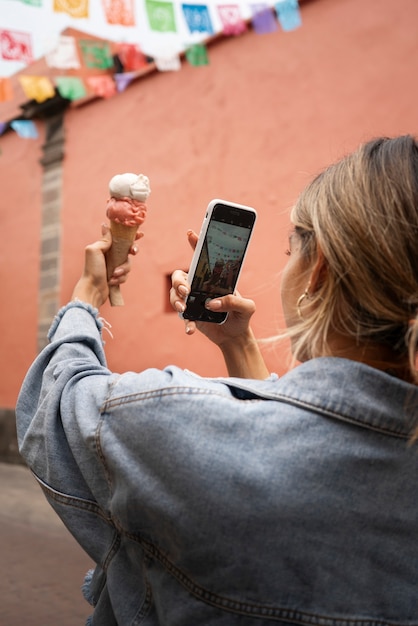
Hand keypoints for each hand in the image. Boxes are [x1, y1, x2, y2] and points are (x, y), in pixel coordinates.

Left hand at [72, 224, 139, 308]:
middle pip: (129, 249)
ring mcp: (115, 266)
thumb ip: (103, 240)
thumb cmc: (92, 269)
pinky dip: (120, 278)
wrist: (93, 289)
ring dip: (123, 269)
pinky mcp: (118, 276)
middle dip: (133, 250)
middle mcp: (111, 255)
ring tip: (114, 274)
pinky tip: (111, 281)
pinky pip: (126, 275)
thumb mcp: (94, 251)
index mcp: (106, 247)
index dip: (131, 235)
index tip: (140, 234)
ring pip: (129, 264)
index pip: (120, 237)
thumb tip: (106, 226)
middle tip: (133, 252)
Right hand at [171, 230, 268, 378]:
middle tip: (185, 291)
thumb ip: (234, 301)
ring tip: (184, 310)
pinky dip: (185, 322)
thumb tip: (212, 303)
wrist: (235, 336)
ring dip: (176, 300)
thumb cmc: (242, 316)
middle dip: (178, 281)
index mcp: (214, 279)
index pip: (203, 259)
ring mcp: (193, 301)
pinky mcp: (191, 316)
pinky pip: (182, 316)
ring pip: (175, 294)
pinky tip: (191, 330)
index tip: (191, 233)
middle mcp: (200, 287)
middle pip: (180, 277)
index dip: (196, 244)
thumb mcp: (247, 308)